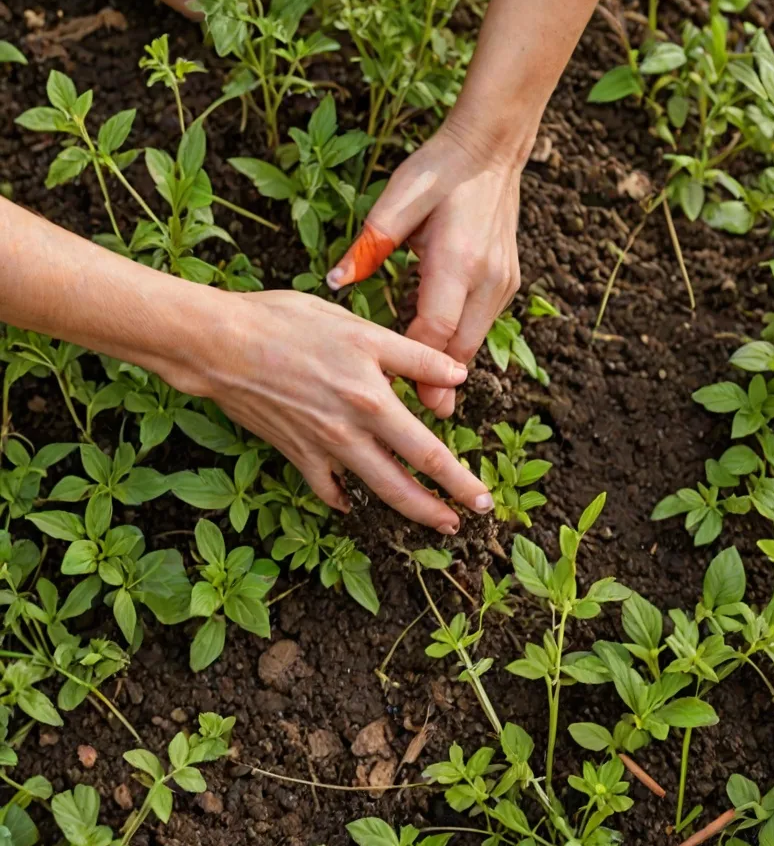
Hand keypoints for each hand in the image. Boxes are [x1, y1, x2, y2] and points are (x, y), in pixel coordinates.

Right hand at [179, 290, 493, 533]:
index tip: (482, 496)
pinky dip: (342, 498)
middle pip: (406, 482)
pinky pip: (325, 486)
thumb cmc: (288, 323)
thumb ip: (413, 355)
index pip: (429, 450)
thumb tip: (460, 373)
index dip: (459, 478)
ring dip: (409, 509)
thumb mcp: (360, 329)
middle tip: (473, 521)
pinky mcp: (294, 452)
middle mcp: (351, 432)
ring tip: (435, 521)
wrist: (219, 343)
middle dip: (443, 506)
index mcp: (372, 400)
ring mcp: (321, 447)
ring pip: (373, 489)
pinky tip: (353, 503)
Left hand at [327, 121, 522, 418]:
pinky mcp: (507, 278)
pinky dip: (462, 343)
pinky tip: (443, 358)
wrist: (491, 150)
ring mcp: (502, 280)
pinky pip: (482, 323)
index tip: (407, 401)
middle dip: (442, 386)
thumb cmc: (437, 171)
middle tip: (427, 422)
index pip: (435, 328)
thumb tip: (335, 281)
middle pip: (462, 348)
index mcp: (456, 260)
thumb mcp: (396, 200)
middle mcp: (486, 278)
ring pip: (475, 339)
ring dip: (452, 367)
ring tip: (432, 401)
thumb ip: (369, 245)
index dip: (419, 369)